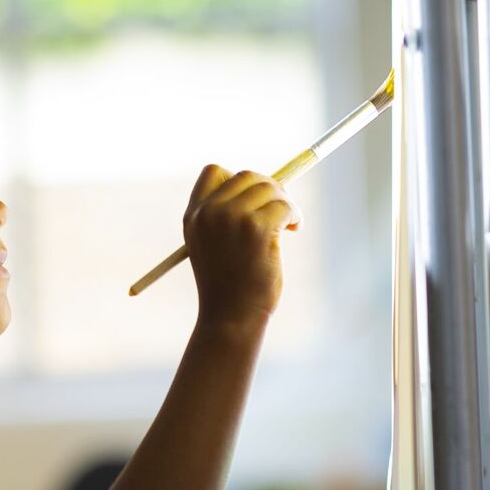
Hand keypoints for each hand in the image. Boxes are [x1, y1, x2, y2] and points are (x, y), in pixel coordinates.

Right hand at [182, 164, 295, 330]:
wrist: (230, 318)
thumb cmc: (229, 287)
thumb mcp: (214, 247)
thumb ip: (226, 217)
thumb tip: (269, 186)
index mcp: (195, 216)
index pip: (215, 171)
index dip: (239, 180)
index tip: (255, 200)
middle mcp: (209, 213)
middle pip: (248, 176)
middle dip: (270, 189)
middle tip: (283, 209)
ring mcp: (232, 218)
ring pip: (269, 188)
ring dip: (286, 203)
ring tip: (290, 223)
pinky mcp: (257, 229)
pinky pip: (285, 206)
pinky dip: (295, 215)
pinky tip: (294, 229)